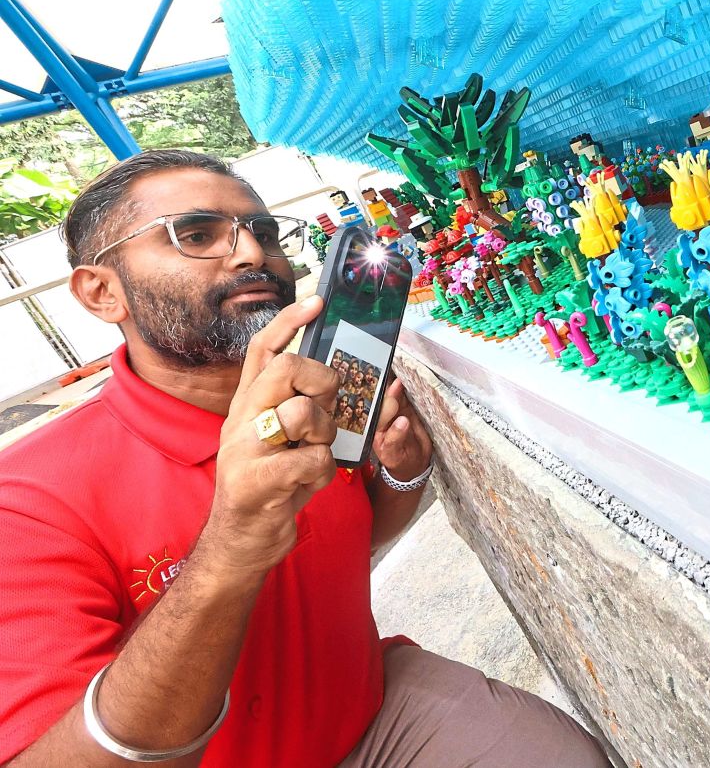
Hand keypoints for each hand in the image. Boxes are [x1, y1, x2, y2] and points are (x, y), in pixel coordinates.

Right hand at [203, 296, 339, 577]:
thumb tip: (338, 376)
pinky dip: (324, 471)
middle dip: (320, 380)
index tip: (318, 300)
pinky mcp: (257, 481)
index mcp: (249, 405)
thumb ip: (303, 407)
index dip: (290, 322)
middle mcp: (242, 419)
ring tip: (314, 453)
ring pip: (303, 414)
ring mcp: (245, 449)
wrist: (242, 538)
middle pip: (285, 368)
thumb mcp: (284, 439)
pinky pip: (312, 460)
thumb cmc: (273, 483)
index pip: (263, 350)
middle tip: (325, 405)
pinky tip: (311, 481)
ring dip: (325, 434)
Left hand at [371, 377, 432, 481]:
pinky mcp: (405, 407)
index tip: (390, 391)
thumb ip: (396, 438)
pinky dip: (407, 385)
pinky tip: (409, 375)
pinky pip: (405, 394)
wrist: (414, 462)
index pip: (375, 410)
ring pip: (393, 392)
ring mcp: (393, 410)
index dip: (381, 399)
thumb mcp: (395, 454)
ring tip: (400, 369)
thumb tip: (402, 421)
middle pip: (381, 397)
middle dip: (386, 385)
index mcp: (373, 428)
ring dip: (396, 381)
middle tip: (394, 374)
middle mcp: (381, 416)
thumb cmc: (400, 460)